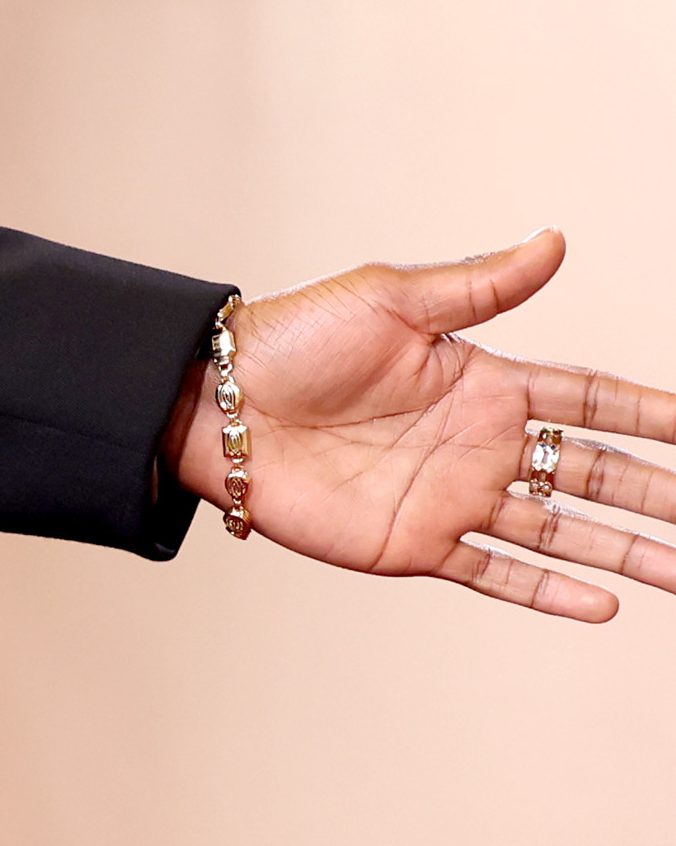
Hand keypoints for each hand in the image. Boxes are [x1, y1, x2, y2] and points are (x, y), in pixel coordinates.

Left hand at [179, 234, 675, 621]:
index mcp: (487, 381)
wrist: (214, 404)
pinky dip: (549, 591)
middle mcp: (481, 443)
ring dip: (627, 551)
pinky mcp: (413, 542)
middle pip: (596, 474)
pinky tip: (605, 603)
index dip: (652, 415)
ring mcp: (452, 496)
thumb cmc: (293, 339)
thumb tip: (556, 241)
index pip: (593, 400)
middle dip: (662, 495)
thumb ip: (480, 285)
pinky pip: (496, 572)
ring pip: (563, 532)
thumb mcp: (391, 299)